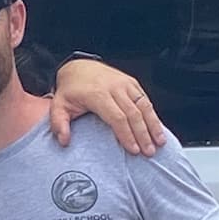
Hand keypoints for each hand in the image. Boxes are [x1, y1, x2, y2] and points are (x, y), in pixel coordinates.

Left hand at [50, 59, 166, 155]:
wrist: (79, 67)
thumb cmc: (70, 91)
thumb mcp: (58, 106)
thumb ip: (59, 124)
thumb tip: (64, 141)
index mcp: (98, 94)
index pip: (117, 117)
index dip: (127, 135)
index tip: (133, 150)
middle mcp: (114, 87)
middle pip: (134, 114)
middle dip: (143, 134)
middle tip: (149, 152)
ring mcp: (125, 84)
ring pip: (144, 106)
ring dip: (153, 125)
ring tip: (160, 143)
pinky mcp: (132, 83)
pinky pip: (146, 100)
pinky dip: (153, 115)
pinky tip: (158, 129)